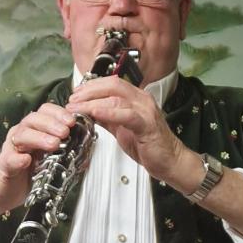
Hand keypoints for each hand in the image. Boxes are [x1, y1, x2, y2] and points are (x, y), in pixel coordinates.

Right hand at [0, 103, 75, 209]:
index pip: (45, 112)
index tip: (72, 121)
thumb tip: (88, 147)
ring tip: (53, 144)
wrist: (7, 191)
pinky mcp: (4, 165)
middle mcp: (22, 134)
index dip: (58, 113)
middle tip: (65, 132)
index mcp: (35, 129)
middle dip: (51, 124)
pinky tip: (27, 160)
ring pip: (21, 135)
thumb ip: (66, 150)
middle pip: (33, 119)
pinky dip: (17, 158)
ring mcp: (11, 149)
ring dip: (39, 138)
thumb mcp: (51, 158)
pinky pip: (9, 159)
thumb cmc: (31, 172)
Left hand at [65, 75, 185, 181]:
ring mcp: (146, 111)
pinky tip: (95, 114)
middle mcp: (142, 100)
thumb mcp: (122, 128)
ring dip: (93, 102)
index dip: (91, 86)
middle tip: (73, 99)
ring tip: (77, 108)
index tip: (76, 93)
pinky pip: (126, 115)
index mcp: (136, 98)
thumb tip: (89, 111)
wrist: (170, 160)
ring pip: (116, 98)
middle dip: (89, 90)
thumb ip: (108, 118)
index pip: (111, 83)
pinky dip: (109, 113)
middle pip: (112, 85)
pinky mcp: (147, 125)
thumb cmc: (150, 144)